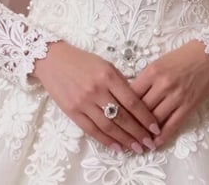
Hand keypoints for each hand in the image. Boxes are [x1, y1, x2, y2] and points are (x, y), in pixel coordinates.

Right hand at [31, 40, 160, 153]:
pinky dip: (106, 141)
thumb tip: (136, 103)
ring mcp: (83, 102)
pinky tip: (117, 147)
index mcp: (108, 75)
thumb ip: (119, 82)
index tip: (155, 127)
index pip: (132, 101)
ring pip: (108, 127)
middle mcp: (97, 90)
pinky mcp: (72, 112)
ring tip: (137, 148)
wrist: (53, 60)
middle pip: (122, 117)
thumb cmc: (82, 61)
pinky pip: (92, 130)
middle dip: (138, 133)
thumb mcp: (105, 64)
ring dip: (125, 140)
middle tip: (150, 143)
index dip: (145, 117)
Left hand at [130, 40, 208, 147]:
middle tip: (123, 133)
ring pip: (155, 120)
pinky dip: (162, 137)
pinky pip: (172, 125)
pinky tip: (154, 143)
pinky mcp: (188, 106)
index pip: (131, 94)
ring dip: (144, 133)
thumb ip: (145, 79)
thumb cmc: (182, 57)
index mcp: (152, 71)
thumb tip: (130, 98)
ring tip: (136, 141)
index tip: (117, 117)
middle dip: (131, 123)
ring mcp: (176, 97)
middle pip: (141, 109)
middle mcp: (163, 85)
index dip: (122, 108)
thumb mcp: (158, 63)